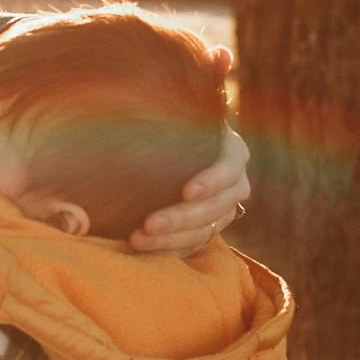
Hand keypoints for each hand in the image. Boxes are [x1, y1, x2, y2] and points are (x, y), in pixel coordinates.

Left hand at [129, 126, 250, 256]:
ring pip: (203, 232)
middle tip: (148, 224)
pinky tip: (144, 251)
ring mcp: (225, 211)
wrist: (179, 152)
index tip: (187, 192)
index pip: (227, 169)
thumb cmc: (173, 127)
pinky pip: (193, 248)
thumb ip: (162, 115)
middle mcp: (235, 184)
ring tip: (137, 240)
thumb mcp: (176, 116)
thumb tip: (124, 107)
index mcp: (233, 152)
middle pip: (214, 208)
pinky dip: (169, 251)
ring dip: (170, 240)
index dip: (210, 182)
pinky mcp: (211, 231)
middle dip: (180, 218)